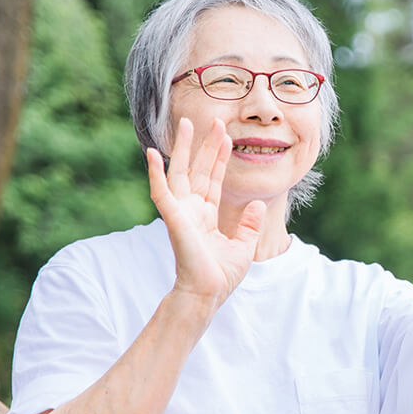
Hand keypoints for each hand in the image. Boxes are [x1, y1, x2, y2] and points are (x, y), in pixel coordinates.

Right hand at [146, 117, 265, 306]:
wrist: (208, 294)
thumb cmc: (221, 276)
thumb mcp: (243, 246)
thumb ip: (250, 224)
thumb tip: (259, 204)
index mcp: (206, 215)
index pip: (212, 179)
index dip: (219, 157)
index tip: (227, 136)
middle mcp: (191, 210)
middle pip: (198, 169)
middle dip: (205, 145)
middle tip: (214, 120)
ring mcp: (181, 212)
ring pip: (179, 173)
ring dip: (182, 148)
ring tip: (186, 123)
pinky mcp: (173, 218)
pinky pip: (161, 192)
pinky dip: (155, 173)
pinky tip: (152, 154)